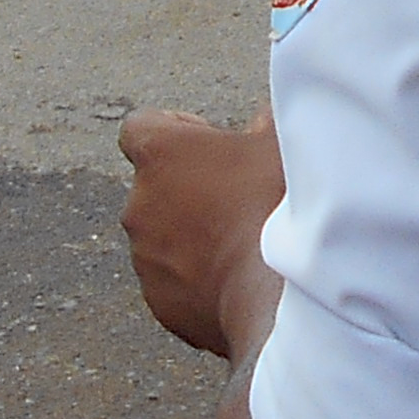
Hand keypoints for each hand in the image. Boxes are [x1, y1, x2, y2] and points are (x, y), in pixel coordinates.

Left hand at [117, 106, 284, 356]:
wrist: (276, 299)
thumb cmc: (277, 209)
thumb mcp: (281, 146)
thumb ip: (266, 122)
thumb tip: (265, 118)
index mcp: (159, 154)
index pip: (139, 126)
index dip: (173, 129)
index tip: (209, 143)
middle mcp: (138, 203)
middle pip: (155, 184)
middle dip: (189, 187)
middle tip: (238, 196)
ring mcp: (144, 257)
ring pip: (162, 236)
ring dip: (191, 233)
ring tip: (243, 242)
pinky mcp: (159, 300)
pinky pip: (174, 280)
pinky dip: (196, 277)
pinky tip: (238, 277)